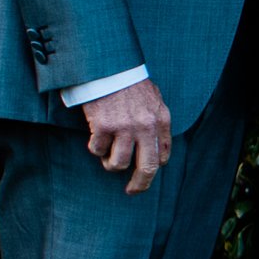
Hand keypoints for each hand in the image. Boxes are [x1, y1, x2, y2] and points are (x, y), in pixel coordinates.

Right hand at [82, 78, 171, 193]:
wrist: (109, 66)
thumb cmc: (130, 82)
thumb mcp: (154, 99)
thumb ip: (156, 121)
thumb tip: (157, 145)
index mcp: (161, 120)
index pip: (163, 155)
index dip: (154, 166)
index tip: (145, 172)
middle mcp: (146, 127)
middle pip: (147, 167)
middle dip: (140, 184)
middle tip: (133, 191)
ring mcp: (124, 128)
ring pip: (119, 163)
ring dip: (111, 165)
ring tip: (107, 158)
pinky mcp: (103, 126)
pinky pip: (97, 150)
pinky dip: (95, 149)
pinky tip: (95, 139)